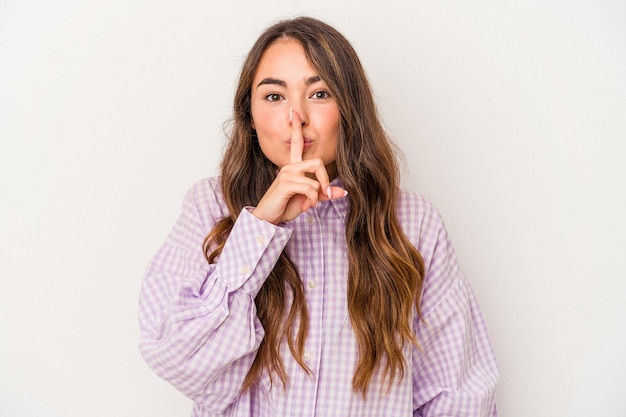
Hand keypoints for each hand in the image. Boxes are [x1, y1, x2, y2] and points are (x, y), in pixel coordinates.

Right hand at [252, 109, 346, 223]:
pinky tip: (306, 206)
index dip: (296, 128)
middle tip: (326, 194)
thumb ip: (323, 194)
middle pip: (317, 162)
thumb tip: (342, 192)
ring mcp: (286, 173)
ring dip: (318, 194)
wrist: (269, 218)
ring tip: (311, 204)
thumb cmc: (285, 206)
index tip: (294, 113)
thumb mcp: (309, 200)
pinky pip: (310, 187)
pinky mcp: (285, 183)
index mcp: (293, 167)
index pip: (296, 143)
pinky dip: (313, 199)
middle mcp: (289, 167)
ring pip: (315, 178)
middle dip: (325, 179)